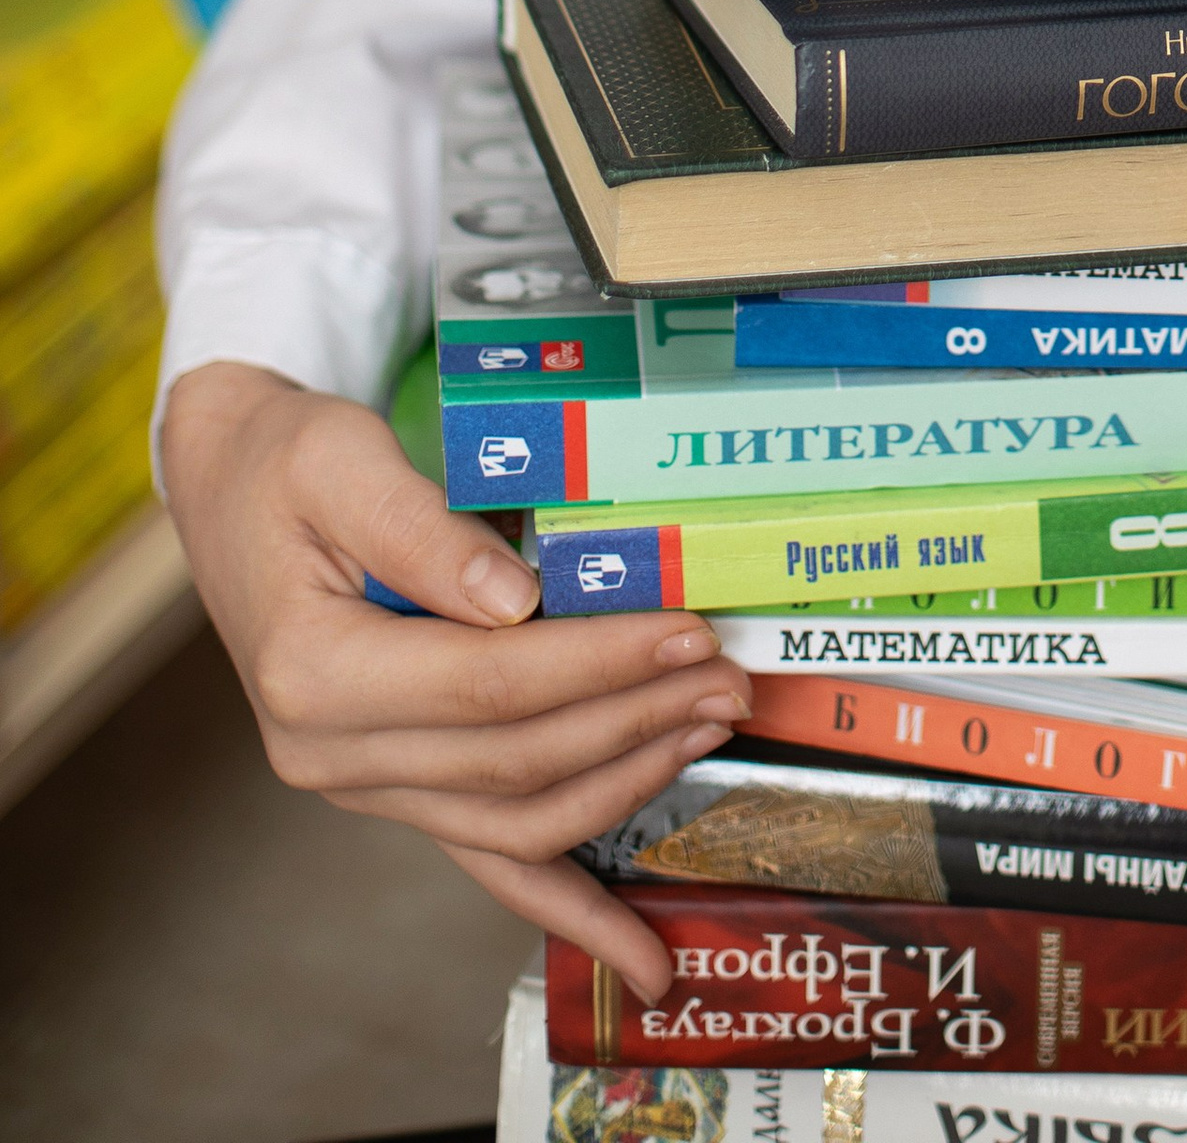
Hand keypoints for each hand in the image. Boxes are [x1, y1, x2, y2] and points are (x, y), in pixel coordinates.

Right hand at [161, 362, 749, 1003]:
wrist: (232, 493)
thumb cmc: (289, 466)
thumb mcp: (341, 461)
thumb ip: (422, 529)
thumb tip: (517, 600)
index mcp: (310, 674)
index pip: (484, 685)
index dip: (595, 663)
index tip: (686, 634)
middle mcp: (328, 755)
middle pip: (511, 760)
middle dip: (633, 721)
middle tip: (728, 679)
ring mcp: (362, 786)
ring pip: (513, 821)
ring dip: (621, 784)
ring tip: (707, 728)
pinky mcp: (395, 790)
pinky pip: (486, 860)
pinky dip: (564, 907)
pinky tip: (634, 949)